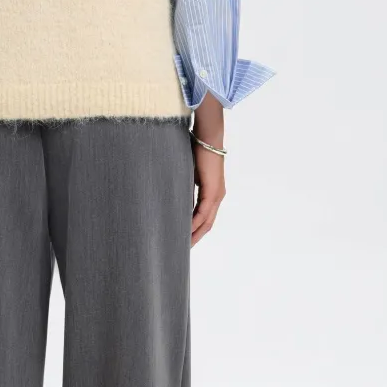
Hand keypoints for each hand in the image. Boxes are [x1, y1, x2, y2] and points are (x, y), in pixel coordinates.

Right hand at [190, 93, 225, 246]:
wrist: (208, 137)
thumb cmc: (196, 149)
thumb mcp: (187, 172)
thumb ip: (182, 184)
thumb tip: (169, 190)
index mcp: (211, 192)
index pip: (203, 217)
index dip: (194, 229)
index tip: (183, 238)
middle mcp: (217, 196)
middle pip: (207, 224)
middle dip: (195, 237)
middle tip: (182, 249)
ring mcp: (216, 195)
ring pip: (206, 222)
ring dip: (195, 234)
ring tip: (183, 245)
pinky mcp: (213, 192)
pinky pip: (204, 213)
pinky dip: (195, 223)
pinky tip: (186, 231)